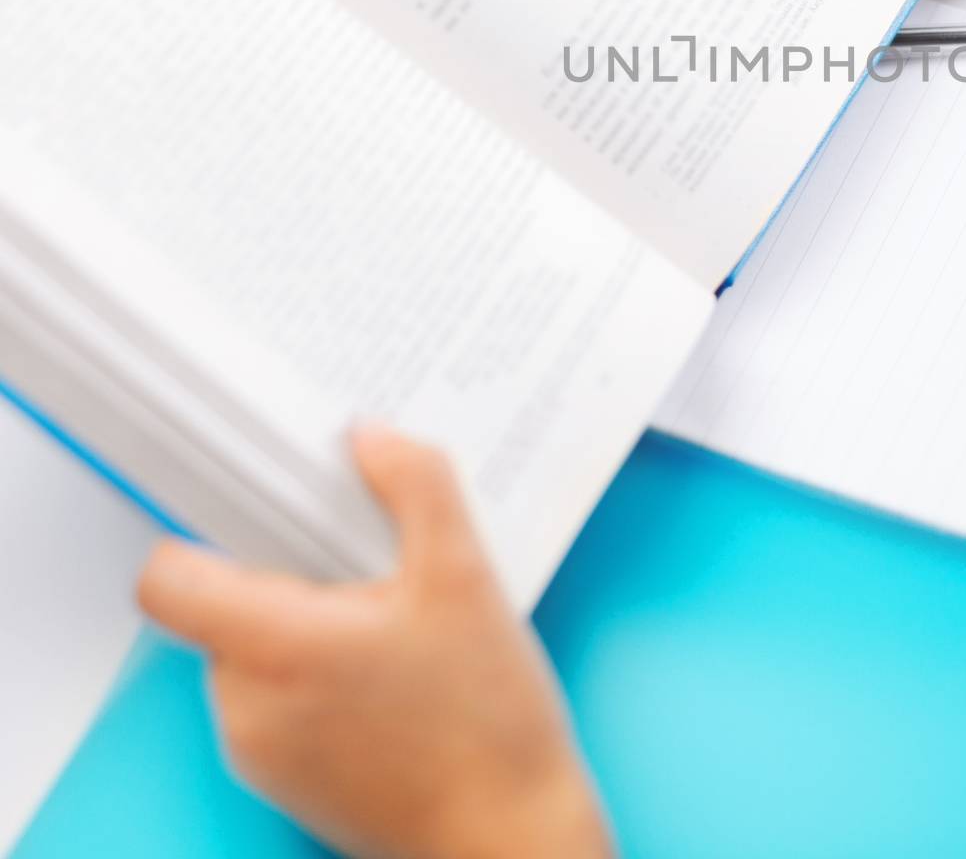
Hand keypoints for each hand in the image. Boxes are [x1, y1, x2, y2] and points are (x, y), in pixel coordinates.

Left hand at [137, 427, 609, 858]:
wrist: (506, 839)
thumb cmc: (485, 723)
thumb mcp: (466, 575)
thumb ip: (417, 487)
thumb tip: (369, 437)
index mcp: (273, 649)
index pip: (168, 581)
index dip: (200, 532)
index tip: (256, 508)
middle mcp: (246, 707)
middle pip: (223, 606)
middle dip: (289, 573)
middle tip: (367, 561)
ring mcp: (261, 753)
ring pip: (255, 652)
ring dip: (309, 623)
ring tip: (396, 618)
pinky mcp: (287, 780)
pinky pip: (278, 699)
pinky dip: (321, 671)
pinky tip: (397, 668)